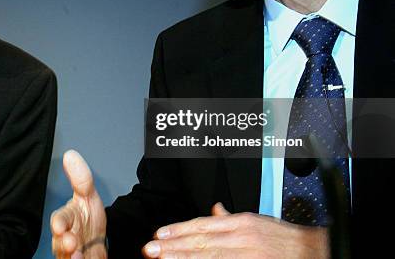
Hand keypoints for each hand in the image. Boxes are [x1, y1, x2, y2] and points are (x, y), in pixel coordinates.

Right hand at [51, 150, 106, 258]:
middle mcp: (65, 239)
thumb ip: (81, 178)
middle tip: (71, 242)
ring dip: (71, 257)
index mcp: (67, 220)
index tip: (60, 226)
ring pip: (65, 257)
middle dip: (63, 243)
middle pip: (60, 243)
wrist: (96, 242)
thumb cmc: (88, 218)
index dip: (59, 223)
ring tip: (78, 255)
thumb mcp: (88, 195)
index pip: (60, 220)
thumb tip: (70, 154)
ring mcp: (71, 254)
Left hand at [142, 203, 328, 258]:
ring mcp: (248, 255)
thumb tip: (214, 210)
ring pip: (208, 258)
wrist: (313, 252)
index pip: (202, 225)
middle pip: (200, 242)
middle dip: (172, 246)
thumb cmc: (284, 238)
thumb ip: (231, 219)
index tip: (158, 235)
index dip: (178, 230)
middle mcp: (242, 237)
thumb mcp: (257, 221)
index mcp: (241, 222)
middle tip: (150, 249)